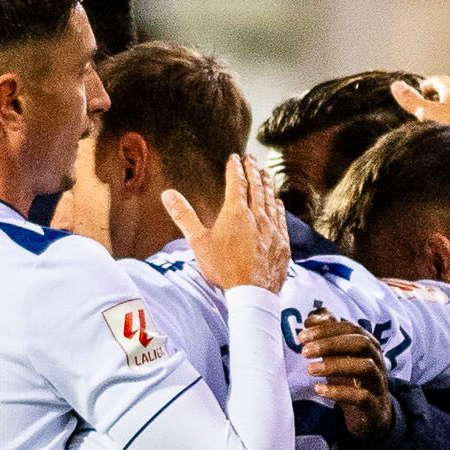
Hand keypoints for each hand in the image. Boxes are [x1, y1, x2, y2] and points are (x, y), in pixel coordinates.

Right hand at [163, 152, 290, 293]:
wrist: (252, 292)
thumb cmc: (223, 268)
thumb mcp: (199, 242)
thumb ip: (184, 216)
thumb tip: (167, 194)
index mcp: (236, 212)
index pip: (236, 183)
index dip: (235, 169)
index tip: (234, 158)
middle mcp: (257, 216)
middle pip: (256, 187)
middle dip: (253, 171)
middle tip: (251, 159)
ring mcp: (272, 229)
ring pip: (270, 200)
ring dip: (267, 185)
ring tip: (265, 173)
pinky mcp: (282, 242)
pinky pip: (281, 218)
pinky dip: (278, 207)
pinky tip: (278, 202)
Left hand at [298, 312, 393, 443]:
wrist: (370, 415)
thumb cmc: (351, 379)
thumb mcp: (339, 356)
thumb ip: (327, 334)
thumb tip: (311, 318)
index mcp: (368, 344)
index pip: (350, 328)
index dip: (326, 330)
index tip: (302, 336)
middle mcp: (377, 360)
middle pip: (361, 343)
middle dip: (331, 344)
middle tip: (304, 351)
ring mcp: (378, 382)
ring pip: (365, 366)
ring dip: (335, 365)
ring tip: (310, 369)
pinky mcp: (373, 405)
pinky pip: (362, 396)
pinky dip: (340, 392)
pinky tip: (319, 389)